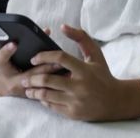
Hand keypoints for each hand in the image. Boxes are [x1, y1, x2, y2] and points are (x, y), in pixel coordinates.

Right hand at [0, 27, 62, 97]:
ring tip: (65, 69)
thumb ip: (22, 46)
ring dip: (53, 76)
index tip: (14, 43)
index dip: (6, 52)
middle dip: (44, 67)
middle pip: (28, 75)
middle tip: (58, 61)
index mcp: (3, 70)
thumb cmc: (7, 69)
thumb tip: (47, 31)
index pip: (1, 60)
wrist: (2, 89)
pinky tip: (66, 77)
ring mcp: (21, 91)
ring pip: (39, 85)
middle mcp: (11, 82)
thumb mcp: (8, 58)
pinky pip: (44, 91)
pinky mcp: (30, 96)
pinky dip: (55, 84)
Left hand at [22, 24, 139, 120]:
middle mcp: (79, 85)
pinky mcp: (72, 112)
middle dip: (32, 78)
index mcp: (85, 69)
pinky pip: (51, 106)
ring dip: (34, 91)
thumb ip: (81, 38)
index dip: (44, 56)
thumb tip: (63, 26)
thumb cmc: (103, 74)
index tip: (34, 58)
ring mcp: (75, 100)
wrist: (114, 100)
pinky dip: (43, 100)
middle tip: (25, 77)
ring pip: (46, 95)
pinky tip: (40, 96)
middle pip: (48, 80)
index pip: (60, 58)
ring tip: (28, 88)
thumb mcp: (96, 54)